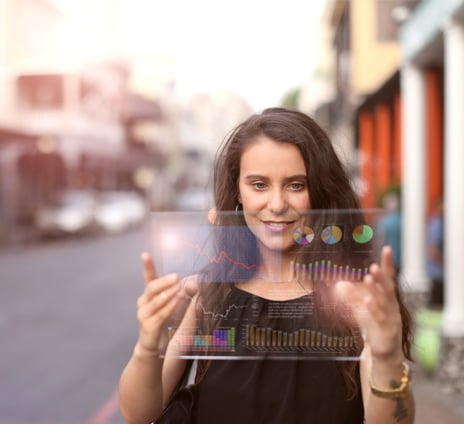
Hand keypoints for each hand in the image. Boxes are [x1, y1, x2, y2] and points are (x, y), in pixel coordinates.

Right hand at [136, 253, 195, 355]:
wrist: (153, 345)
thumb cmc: (162, 321)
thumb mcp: (170, 304)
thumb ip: (178, 293)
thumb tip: (192, 282)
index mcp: (149, 295)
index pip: (148, 278)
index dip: (147, 266)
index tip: (145, 254)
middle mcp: (144, 302)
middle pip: (152, 287)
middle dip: (164, 281)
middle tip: (176, 276)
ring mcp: (144, 314)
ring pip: (156, 300)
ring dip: (169, 293)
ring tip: (179, 288)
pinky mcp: (148, 326)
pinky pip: (160, 314)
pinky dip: (169, 306)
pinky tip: (177, 301)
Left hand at [334, 246, 402, 360]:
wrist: (385, 352)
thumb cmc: (375, 327)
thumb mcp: (362, 309)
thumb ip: (353, 297)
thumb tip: (339, 284)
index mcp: (389, 298)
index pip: (390, 277)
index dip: (388, 264)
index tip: (387, 249)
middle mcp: (393, 306)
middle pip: (388, 288)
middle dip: (381, 276)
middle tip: (374, 266)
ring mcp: (392, 318)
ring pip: (384, 302)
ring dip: (376, 290)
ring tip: (369, 278)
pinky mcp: (387, 330)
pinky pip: (380, 318)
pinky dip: (374, 309)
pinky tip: (367, 301)